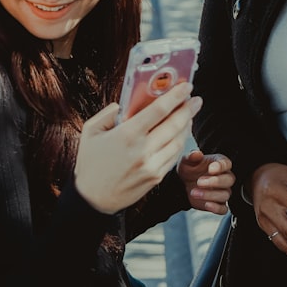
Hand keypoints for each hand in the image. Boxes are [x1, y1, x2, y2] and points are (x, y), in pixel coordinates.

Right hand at [75, 83, 200, 213]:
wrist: (93, 199)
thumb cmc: (90, 163)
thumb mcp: (90, 132)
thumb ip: (108, 113)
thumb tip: (125, 104)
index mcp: (126, 135)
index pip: (159, 110)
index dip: (176, 96)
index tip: (186, 87)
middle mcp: (142, 150)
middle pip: (174, 124)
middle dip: (188, 109)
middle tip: (196, 99)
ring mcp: (152, 165)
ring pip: (178, 141)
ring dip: (187, 125)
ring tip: (189, 115)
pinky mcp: (156, 177)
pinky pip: (174, 156)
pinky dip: (180, 142)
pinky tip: (180, 134)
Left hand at [177, 150, 233, 213]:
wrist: (182, 184)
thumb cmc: (188, 169)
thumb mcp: (186, 161)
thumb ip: (191, 156)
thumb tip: (197, 153)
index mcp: (218, 163)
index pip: (226, 164)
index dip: (221, 167)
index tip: (211, 169)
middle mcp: (224, 177)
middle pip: (229, 180)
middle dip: (215, 182)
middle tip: (199, 182)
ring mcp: (222, 191)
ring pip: (225, 195)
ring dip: (210, 195)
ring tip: (194, 192)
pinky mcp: (218, 204)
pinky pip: (223, 209)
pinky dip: (216, 208)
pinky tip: (206, 204)